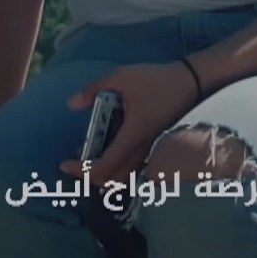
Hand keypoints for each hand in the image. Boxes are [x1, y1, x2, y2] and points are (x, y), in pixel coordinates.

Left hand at [58, 62, 200, 185]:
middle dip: (88, 177)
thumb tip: (72, 104)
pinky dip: (115, 167)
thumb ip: (95, 89)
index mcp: (132, 137)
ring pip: (123, 177)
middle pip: (112, 180)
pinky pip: (131, 168)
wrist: (192, 82)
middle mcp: (141, 150)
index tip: (64, 164)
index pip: (103, 167)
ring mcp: (149, 151)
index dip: (81, 170)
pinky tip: (107, 148)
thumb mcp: (123, 77)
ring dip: (103, 173)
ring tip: (88, 157)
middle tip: (73, 163)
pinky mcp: (154, 146)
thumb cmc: (158, 80)